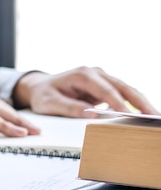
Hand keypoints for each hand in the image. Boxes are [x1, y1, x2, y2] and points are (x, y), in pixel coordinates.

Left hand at [14, 67, 158, 116]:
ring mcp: (102, 79)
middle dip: (139, 101)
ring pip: (126, 90)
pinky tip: (142, 115)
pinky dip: (133, 104)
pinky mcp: (104, 87)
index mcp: (83, 74)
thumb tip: (90, 115)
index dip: (118, 102)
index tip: (128, 114)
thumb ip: (69, 108)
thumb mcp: (49, 103)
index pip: (105, 89)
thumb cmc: (43, 95)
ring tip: (153, 116)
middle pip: (123, 87)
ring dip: (141, 103)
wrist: (40, 87)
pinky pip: (121, 95)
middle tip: (152, 115)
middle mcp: (95, 73)